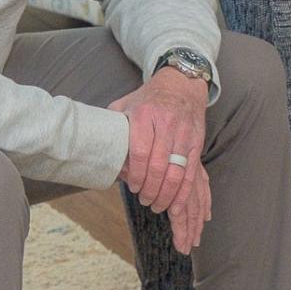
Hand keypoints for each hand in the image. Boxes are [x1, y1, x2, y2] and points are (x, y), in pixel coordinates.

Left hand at [110, 67, 209, 252]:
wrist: (181, 85)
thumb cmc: (148, 99)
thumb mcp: (125, 105)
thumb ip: (111, 125)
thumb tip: (94, 148)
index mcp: (143, 115)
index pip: (140, 151)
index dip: (136, 174)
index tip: (133, 187)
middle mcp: (165, 124)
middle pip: (159, 165)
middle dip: (151, 189)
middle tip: (145, 200)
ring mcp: (183, 133)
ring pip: (177, 172)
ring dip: (167, 194)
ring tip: (157, 205)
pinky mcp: (196, 142)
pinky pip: (191, 172)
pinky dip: (184, 192)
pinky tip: (176, 204)